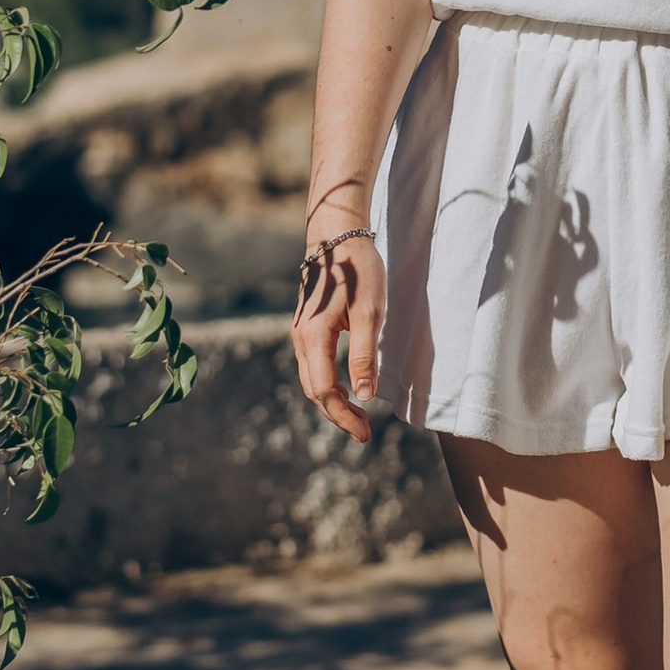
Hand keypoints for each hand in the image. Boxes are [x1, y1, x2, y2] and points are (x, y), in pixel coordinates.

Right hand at [292, 234, 386, 446]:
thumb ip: (364, 355)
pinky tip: (347, 388)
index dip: (343, 416)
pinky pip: (313, 366)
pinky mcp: (306, 327)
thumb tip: (364, 395)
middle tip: (365, 432)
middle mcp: (300, 338)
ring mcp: (300, 333)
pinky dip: (328, 384)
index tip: (365, 434)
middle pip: (314, 390)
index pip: (325, 391)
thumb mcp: (369, 312)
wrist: (336, 235)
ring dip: (333, 401)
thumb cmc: (357, 270)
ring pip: (311, 380)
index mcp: (313, 337)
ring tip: (358, 415)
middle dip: (338, 414)